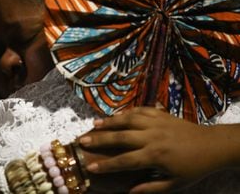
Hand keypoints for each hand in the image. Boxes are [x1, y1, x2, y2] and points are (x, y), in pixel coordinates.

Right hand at [78, 107, 239, 192]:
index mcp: (155, 156)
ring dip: (109, 121)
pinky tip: (116, 115)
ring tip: (94, 124)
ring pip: (127, 119)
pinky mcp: (161, 114)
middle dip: (100, 139)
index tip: (90, 167)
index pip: (125, 161)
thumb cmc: (194, 167)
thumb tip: (129, 192)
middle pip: (121, 136)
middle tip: (83, 140)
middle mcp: (152, 137)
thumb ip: (151, 187)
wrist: (213, 145)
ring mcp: (156, 123)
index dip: (107, 165)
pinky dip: (126, 112)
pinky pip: (139, 110)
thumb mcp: (176, 184)